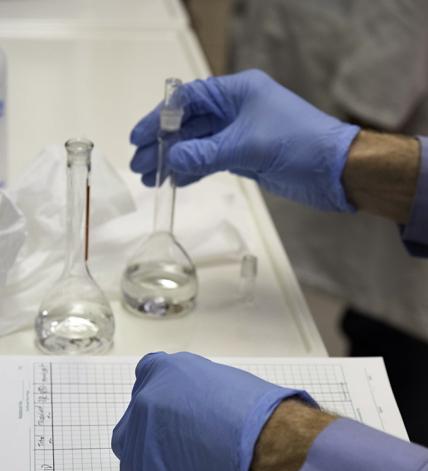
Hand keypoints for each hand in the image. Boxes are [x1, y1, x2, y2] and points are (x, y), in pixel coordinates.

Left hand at [111, 352, 313, 470]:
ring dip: (151, 452)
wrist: (266, 446)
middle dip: (156, 425)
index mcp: (167, 369)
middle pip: (138, 412)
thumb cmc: (258, 415)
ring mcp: (139, 432)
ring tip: (185, 462)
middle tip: (184, 441)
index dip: (164, 395)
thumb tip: (200, 406)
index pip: (149, 374)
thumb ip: (199, 390)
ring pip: (131, 443)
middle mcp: (147, 396)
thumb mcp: (226, 382)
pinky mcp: (140, 468)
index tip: (176, 409)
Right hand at [130, 69, 359, 211]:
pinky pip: (212, 161)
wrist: (335, 172)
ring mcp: (241, 134)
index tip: (139, 137)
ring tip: (152, 179)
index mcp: (238, 92)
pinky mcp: (246, 156)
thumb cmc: (300, 145)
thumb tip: (172, 160)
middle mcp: (236, 110)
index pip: (189, 100)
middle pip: (190, 124)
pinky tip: (177, 181)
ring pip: (199, 145)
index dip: (161, 118)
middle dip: (164, 144)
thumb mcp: (249, 147)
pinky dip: (194, 170)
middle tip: (140, 165)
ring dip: (176, 161)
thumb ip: (207, 153)